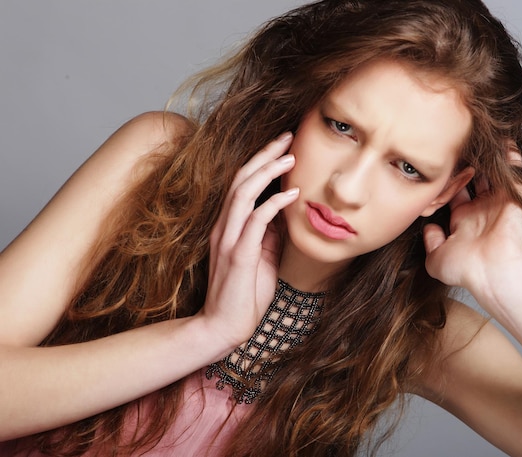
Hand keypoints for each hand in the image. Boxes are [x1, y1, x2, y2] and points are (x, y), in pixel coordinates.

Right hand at [200, 132, 298, 349]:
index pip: (241, 184)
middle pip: (240, 179)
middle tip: (287, 137)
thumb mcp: (261, 258)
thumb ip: (268, 234)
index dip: (260, 162)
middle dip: (264, 155)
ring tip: (290, 156)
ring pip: (243, 193)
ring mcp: (228, 240)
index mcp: (228, 227)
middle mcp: (224, 228)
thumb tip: (283, 212)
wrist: (222, 328)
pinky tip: (292, 194)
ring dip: (268, 171)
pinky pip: (256, 221)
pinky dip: (274, 203)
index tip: (282, 146)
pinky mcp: (238, 255)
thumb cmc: (244, 295)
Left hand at [423, 151, 521, 311]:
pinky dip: (510, 159)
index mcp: (463, 221)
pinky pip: (513, 175)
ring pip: (492, 174)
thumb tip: (428, 229)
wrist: (493, 275)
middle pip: (472, 179)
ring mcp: (497, 205)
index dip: (446, 178)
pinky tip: (504, 142)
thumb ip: (430, 242)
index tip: (436, 163)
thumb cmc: (466, 271)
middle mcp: (480, 211)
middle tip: (454, 143)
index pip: (453, 192)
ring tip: (478, 135)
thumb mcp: (436, 259)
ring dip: (486, 157)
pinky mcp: (512, 200)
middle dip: (464, 163)